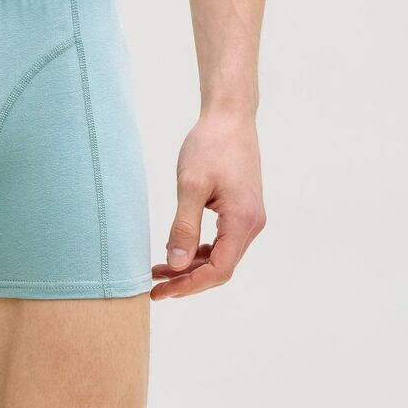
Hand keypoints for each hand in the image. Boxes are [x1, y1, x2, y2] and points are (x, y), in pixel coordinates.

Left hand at [152, 109, 265, 300]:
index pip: (219, 270)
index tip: (160, 290)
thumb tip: (175, 265)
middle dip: (187, 280)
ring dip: (192, 266)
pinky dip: (200, 250)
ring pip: (221, 256)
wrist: (230, 116)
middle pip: (221, 268)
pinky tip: (177, 250)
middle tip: (155, 286)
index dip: (188, 285)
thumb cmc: (210, 144)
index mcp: (242, 221)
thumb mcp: (190, 185)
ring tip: (159, 270)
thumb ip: (183, 227)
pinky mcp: (242, 210)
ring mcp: (249, 217)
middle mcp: (252, 224)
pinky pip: (222, 241)